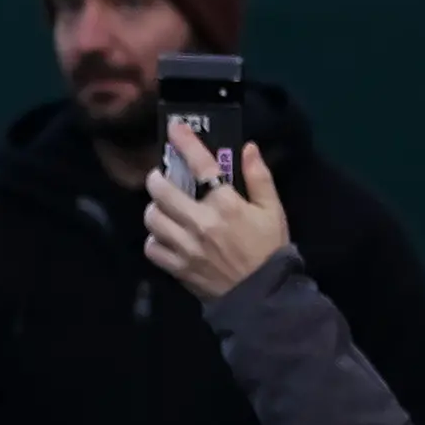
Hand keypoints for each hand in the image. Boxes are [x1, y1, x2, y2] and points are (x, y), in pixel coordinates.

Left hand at [145, 132, 290, 300]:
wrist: (263, 296)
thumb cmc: (269, 249)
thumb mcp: (273, 211)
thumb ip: (259, 178)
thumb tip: (247, 148)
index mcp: (226, 205)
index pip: (201, 166)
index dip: (185, 143)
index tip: (174, 128)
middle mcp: (201, 222)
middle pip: (161, 190)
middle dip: (156, 178)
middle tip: (162, 178)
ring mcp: (185, 246)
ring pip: (152, 217)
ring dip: (154, 208)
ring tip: (164, 207)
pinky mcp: (176, 266)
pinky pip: (151, 246)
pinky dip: (154, 239)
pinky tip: (165, 235)